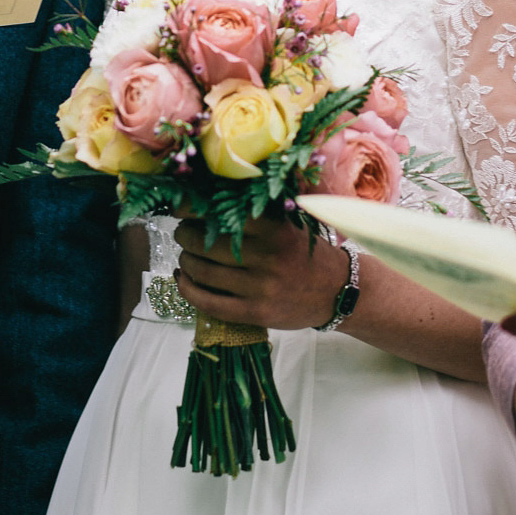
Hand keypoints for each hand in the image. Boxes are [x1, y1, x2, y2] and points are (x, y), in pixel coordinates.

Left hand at [175, 217, 348, 331]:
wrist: (337, 291)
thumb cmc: (303, 251)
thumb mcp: (286, 224)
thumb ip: (252, 213)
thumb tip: (204, 201)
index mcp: (274, 228)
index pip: (223, 213)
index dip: (192, 208)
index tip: (177, 205)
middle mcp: (267, 257)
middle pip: (205, 244)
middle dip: (185, 236)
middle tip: (183, 233)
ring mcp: (261, 288)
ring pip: (203, 273)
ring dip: (185, 262)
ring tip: (186, 256)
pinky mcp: (256, 313)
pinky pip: (210, 304)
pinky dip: (188, 290)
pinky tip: (184, 279)